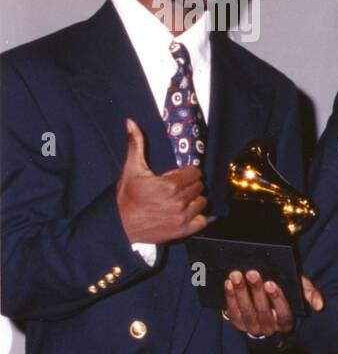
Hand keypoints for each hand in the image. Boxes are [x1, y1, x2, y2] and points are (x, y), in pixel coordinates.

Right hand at [115, 118, 207, 242]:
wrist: (119, 226)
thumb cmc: (126, 197)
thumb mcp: (131, 169)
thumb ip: (135, 144)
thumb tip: (131, 122)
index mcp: (169, 185)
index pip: (195, 173)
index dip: (188, 173)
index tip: (179, 176)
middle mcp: (178, 201)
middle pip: (199, 187)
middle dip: (190, 185)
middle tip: (176, 188)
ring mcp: (182, 217)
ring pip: (202, 202)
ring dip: (194, 201)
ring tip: (180, 200)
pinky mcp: (183, 231)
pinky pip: (202, 221)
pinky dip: (196, 218)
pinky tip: (184, 213)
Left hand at [222, 271, 323, 336]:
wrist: (268, 304)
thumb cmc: (288, 295)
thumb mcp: (300, 293)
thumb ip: (311, 294)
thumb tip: (319, 305)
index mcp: (287, 322)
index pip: (284, 313)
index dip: (277, 299)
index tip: (271, 283)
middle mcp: (270, 328)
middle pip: (263, 311)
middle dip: (256, 291)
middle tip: (252, 273)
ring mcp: (252, 328)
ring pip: (246, 312)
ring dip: (240, 292)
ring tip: (237, 275)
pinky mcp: (238, 324)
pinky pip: (233, 312)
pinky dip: (230, 297)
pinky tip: (229, 283)